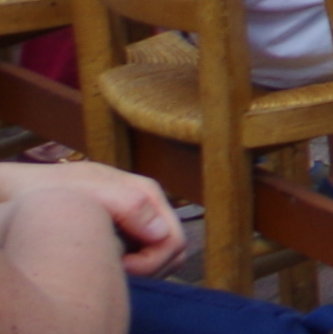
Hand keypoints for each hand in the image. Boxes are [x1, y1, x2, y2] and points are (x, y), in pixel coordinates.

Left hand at [3, 160, 184, 275]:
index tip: (115, 269)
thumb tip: (162, 234)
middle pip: (173, 251)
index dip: (149, 264)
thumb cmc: (54, 190)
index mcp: (147, 193)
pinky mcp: (126, 230)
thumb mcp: (90, 194)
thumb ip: (131, 206)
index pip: (173, 241)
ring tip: (108, 268)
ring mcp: (138, 218)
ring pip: (162, 256)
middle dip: (149, 269)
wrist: (28, 190)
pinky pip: (144, 256)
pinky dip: (132, 266)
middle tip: (112, 273)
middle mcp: (149, 205)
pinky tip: (104, 262)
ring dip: (142, 269)